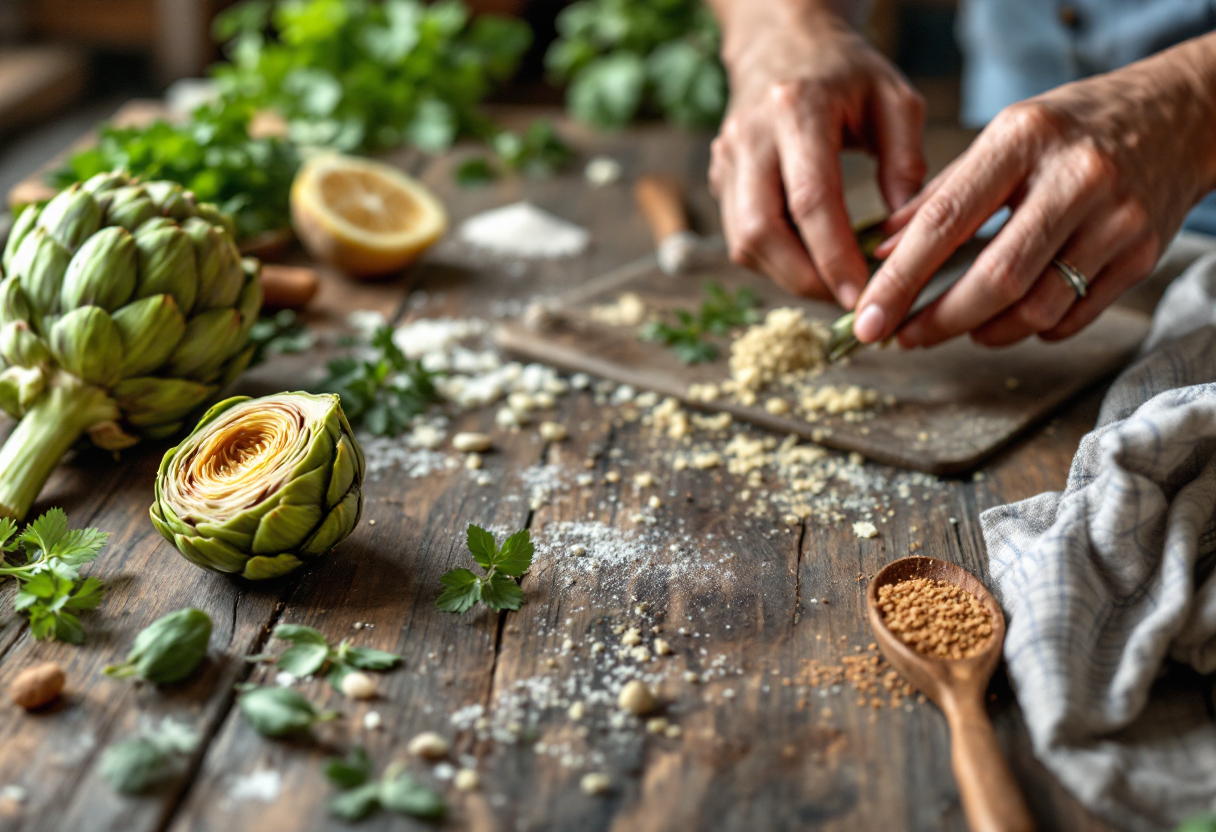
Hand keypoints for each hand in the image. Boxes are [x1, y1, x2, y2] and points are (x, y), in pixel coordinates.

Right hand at [708, 5, 924, 307]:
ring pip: (743, 243)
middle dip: (805, 281)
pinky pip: (740, 237)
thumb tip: (908, 236)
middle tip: (849, 304)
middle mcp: (750, 137)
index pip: (810, 202)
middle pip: (762, 233)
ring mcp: (726, 159)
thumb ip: (906, 162)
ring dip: (788, 277)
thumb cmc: (845, 71)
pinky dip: (776, 261)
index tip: (864, 296)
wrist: (781, 41)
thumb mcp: (894, 100)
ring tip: (834, 287)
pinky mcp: (719, 178)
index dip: (835, 258)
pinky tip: (811, 263)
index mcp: (797, 110)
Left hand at [854, 35, 1215, 347]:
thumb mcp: (1002, 138)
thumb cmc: (1072, 128)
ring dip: (984, 331)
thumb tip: (882, 249)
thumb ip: (939, 195)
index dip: (899, 279)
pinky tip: (1012, 317)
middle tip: (905, 336)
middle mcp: (1076, 179)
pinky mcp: (1142, 254)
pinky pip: (1073, 317)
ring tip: (959, 325)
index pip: (946, 221)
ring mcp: (1116, 220)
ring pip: (1036, 309)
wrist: (1176, 114)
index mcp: (1024, 140)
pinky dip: (1032, 330)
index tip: (869, 317)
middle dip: (939, 320)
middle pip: (994, 278)